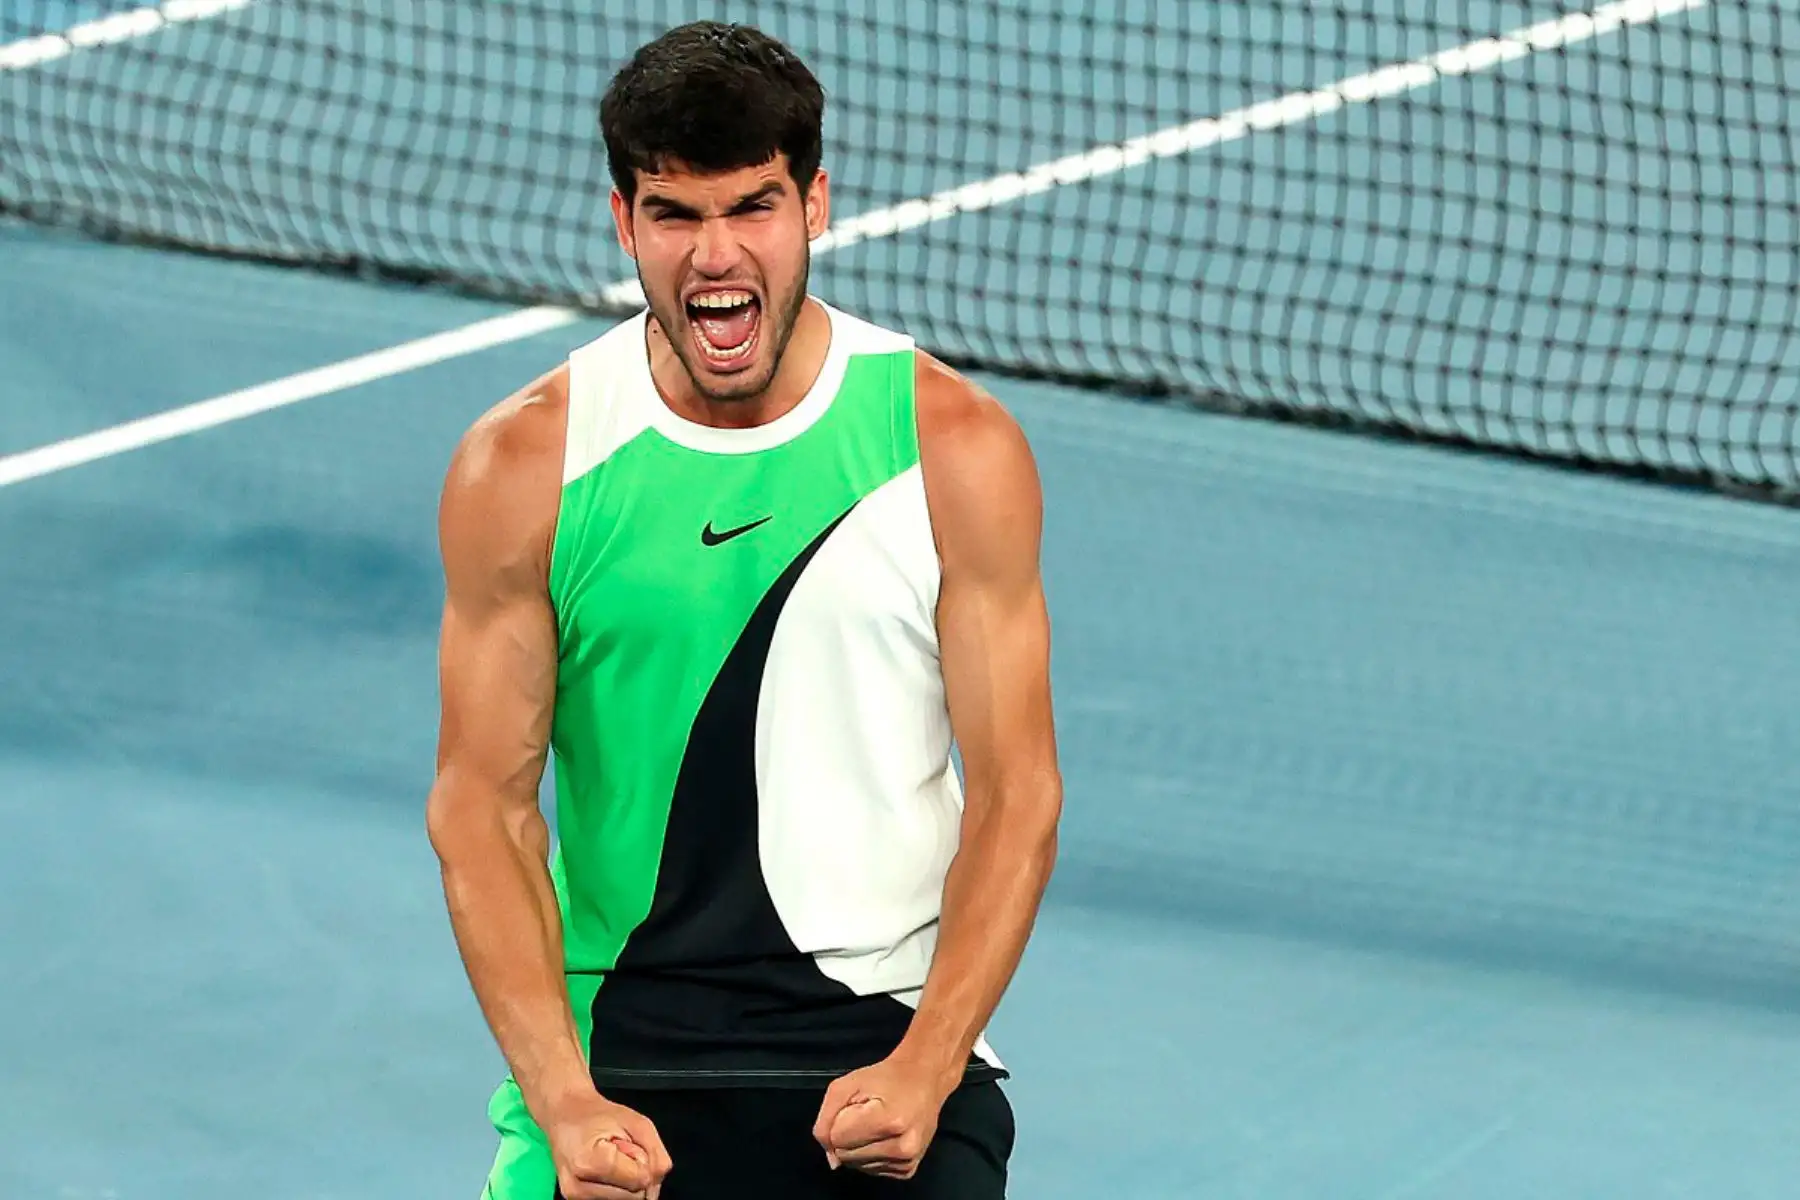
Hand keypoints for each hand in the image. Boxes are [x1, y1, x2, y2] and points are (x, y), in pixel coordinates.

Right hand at [542, 1088, 672, 1199]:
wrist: (565, 1114)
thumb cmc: (599, 1115)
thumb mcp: (637, 1122)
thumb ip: (655, 1154)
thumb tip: (656, 1182)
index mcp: (589, 1163)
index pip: (639, 1180)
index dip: (642, 1160)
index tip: (627, 1144)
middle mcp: (577, 1188)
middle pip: (633, 1196)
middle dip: (636, 1174)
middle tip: (620, 1151)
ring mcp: (574, 1198)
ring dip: (627, 1182)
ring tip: (612, 1160)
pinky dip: (618, 1188)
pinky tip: (607, 1171)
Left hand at [812, 1051, 958, 1179]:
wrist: (924, 1080)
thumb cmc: (886, 1079)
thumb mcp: (847, 1085)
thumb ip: (827, 1119)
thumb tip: (831, 1158)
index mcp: (889, 1121)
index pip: (837, 1138)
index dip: (839, 1120)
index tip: (857, 1106)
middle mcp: (902, 1147)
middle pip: (845, 1156)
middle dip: (848, 1135)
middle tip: (867, 1114)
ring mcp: (907, 1162)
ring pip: (856, 1166)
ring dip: (859, 1146)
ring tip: (877, 1124)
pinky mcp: (908, 1170)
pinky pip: (871, 1170)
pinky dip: (870, 1154)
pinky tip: (884, 1136)